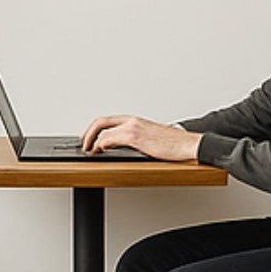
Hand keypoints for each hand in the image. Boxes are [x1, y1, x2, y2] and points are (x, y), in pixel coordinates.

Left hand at [81, 115, 201, 160]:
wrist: (186, 144)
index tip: (89, 139)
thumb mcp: (150, 138)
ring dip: (92, 140)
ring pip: (103, 129)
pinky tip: (100, 151)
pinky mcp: (135, 136)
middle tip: (84, 144)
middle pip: (101, 121)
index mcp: (134, 121)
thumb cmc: (172, 144)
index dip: (95, 128)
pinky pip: (111, 138)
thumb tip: (125, 149)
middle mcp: (132, 120)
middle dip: (88, 133)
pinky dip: (102, 144)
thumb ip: (136, 139)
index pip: (108, 120)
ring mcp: (133, 127)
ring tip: (89, 151)